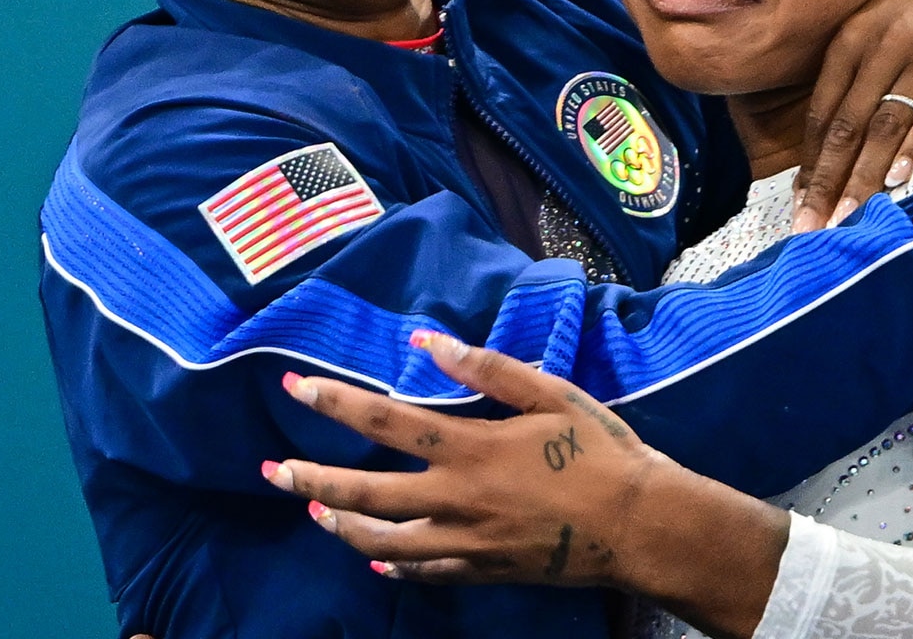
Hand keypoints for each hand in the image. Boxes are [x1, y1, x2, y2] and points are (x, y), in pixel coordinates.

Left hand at [265, 333, 659, 586]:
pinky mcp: (481, 572)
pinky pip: (422, 573)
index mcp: (470, 448)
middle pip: (366, 493)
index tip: (294, 386)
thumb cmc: (598, 449)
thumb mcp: (549, 394)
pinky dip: (391, 563)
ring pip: (382, 542)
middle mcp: (456, 500)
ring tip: (314, 507)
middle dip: (312, 478)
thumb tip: (427, 340)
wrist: (639, 527)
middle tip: (273, 472)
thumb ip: (486, 369)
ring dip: (341, 523)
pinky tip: (376, 557)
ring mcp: (465, 544)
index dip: (335, 402)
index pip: (385, 423)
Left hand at [794, 0, 912, 230]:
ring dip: (864, 176)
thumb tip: (820, 152)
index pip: (821, 113)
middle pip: (846, 125)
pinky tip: (900, 181)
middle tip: (812, 227)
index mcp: (850, 41)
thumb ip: (850, 83)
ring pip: (886, 124)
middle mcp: (882, 44)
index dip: (809, 163)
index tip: (798, 205)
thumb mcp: (875, 33)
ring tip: (849, 218)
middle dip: (826, 181)